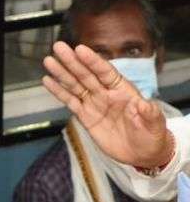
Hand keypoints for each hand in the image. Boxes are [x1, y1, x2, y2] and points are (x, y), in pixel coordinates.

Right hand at [42, 41, 171, 168]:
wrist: (142, 154)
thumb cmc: (152, 135)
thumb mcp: (155, 124)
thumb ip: (149, 113)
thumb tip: (146, 104)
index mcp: (123, 90)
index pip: (105, 72)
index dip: (93, 61)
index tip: (80, 50)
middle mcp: (105, 93)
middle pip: (86, 74)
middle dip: (72, 61)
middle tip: (59, 47)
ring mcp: (94, 103)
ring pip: (75, 85)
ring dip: (61, 73)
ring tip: (48, 61)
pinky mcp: (85, 116)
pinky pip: (70, 101)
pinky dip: (58, 92)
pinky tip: (47, 81)